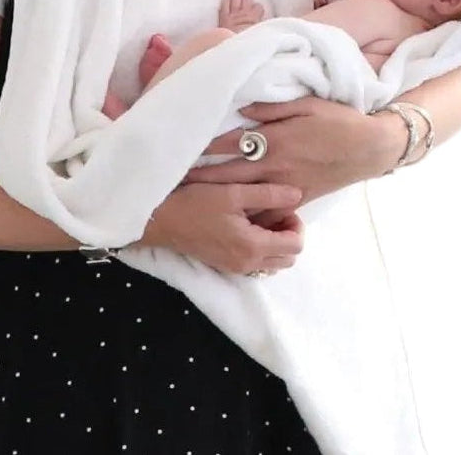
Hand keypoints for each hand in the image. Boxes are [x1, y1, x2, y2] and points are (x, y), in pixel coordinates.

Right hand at [140, 181, 303, 274]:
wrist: (162, 220)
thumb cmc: (196, 202)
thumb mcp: (233, 192)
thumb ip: (268, 194)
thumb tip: (298, 195)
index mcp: (253, 246)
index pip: (296, 245)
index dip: (295, 224)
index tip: (282, 206)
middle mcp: (248, 264)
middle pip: (289, 258)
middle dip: (288, 235)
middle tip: (274, 212)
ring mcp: (236, 268)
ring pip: (273, 263)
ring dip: (275, 243)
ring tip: (260, 219)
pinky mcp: (226, 266)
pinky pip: (256, 264)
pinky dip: (260, 249)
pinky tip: (246, 227)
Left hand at [186, 96, 401, 204]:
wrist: (370, 148)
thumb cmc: (337, 120)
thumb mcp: (306, 104)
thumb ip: (272, 108)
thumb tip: (242, 110)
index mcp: (276, 139)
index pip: (230, 143)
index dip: (203, 146)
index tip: (180, 147)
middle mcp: (276, 166)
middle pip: (230, 174)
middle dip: (201, 178)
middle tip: (173, 182)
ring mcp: (287, 186)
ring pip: (245, 196)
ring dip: (219, 198)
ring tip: (191, 202)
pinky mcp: (298, 199)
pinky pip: (268, 210)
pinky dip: (248, 214)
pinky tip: (229, 219)